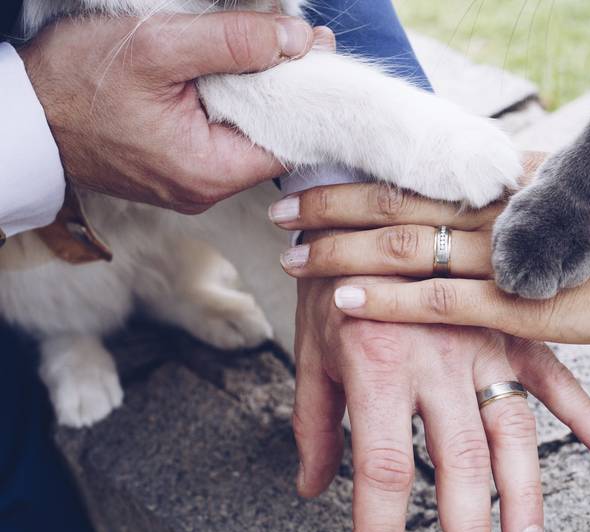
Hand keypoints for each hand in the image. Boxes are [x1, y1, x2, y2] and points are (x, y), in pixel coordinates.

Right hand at [19, 13, 332, 212]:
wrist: (21, 114)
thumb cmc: (76, 82)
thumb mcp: (158, 47)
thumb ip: (233, 42)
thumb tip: (296, 41)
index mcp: (210, 172)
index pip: (291, 141)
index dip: (307, 95)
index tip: (317, 54)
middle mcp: (206, 189)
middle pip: (272, 139)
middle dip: (286, 91)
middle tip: (295, 43)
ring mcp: (191, 182)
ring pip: (246, 136)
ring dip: (258, 94)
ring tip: (264, 52)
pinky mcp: (176, 169)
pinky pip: (220, 137)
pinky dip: (231, 105)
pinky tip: (230, 74)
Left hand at [273, 166, 589, 342]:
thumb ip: (545, 224)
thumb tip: (517, 231)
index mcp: (520, 186)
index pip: (428, 175)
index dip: (369, 177)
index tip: (323, 178)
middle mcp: (505, 210)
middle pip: (401, 200)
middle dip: (333, 207)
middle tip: (281, 209)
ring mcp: (511, 254)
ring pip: (406, 244)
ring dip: (343, 250)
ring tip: (292, 252)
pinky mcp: (526, 301)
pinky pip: (442, 299)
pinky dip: (388, 301)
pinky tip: (344, 301)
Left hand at [291, 273, 589, 531]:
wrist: (370, 194)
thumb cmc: (334, 277)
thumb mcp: (312, 348)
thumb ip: (314, 422)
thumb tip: (312, 488)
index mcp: (378, 365)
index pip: (378, 468)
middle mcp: (436, 359)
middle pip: (456, 461)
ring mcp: (483, 340)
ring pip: (511, 429)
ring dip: (521, 495)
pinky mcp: (512, 325)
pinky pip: (554, 373)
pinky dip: (585, 413)